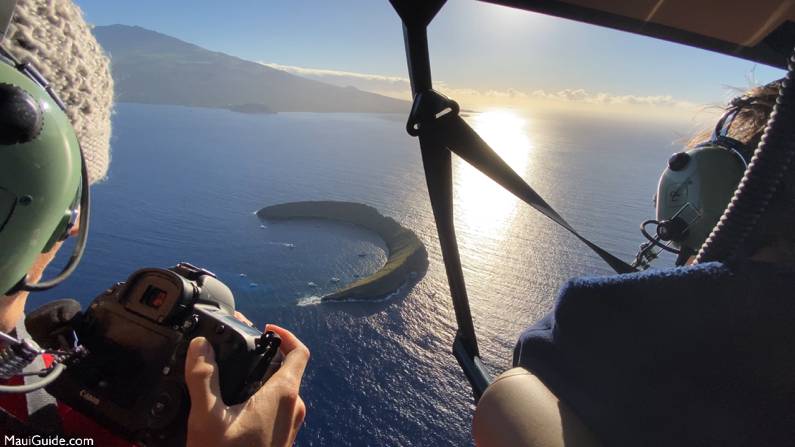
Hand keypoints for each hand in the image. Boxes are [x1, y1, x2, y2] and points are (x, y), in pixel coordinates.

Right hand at [185, 324, 308, 446]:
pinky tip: (236, 402)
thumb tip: (200, 345)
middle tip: (241, 347)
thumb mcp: (207, 417)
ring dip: (262, 377)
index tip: (265, 328)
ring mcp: (289, 424)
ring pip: (281, 389)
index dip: (285, 334)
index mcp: (284, 395)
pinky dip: (261, 397)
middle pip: (287, 369)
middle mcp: (293, 408)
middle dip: (265, 354)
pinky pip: (276, 408)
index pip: (299, 352)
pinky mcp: (281, 438)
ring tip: (235, 373)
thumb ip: (203, 378)